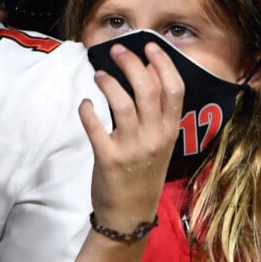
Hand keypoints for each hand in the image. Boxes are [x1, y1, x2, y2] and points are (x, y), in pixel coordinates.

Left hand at [80, 42, 183, 232]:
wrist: (130, 215)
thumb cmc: (144, 174)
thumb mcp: (160, 144)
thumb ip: (157, 114)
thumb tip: (147, 73)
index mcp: (171, 132)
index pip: (174, 89)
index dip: (163, 63)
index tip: (149, 46)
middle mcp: (155, 138)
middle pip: (147, 88)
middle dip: (131, 62)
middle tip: (117, 50)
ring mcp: (132, 148)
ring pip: (121, 103)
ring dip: (109, 82)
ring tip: (100, 74)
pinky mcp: (108, 158)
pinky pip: (95, 126)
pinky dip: (87, 110)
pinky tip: (85, 104)